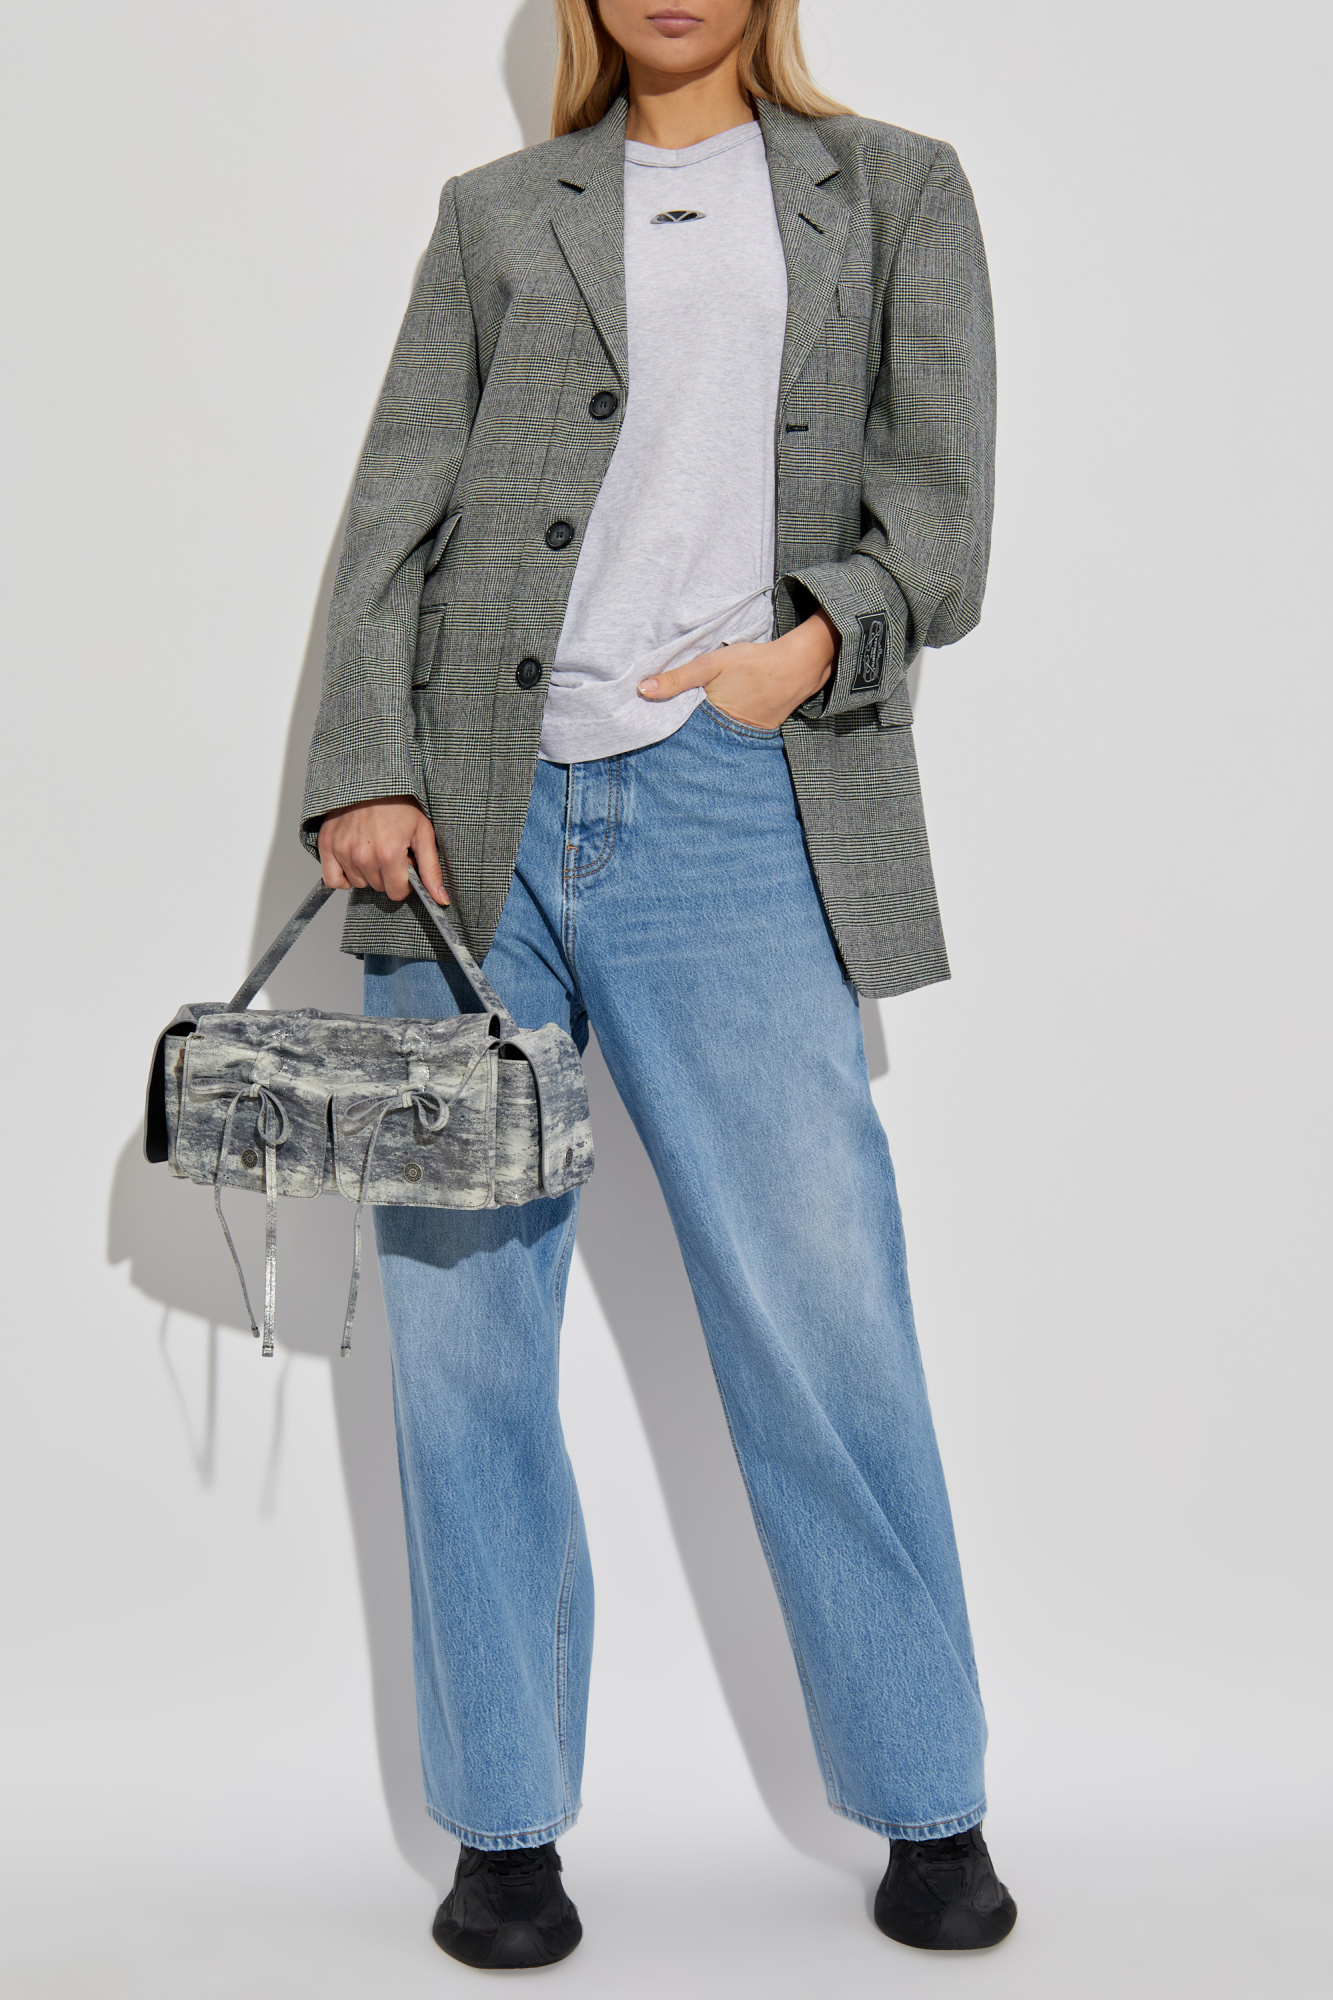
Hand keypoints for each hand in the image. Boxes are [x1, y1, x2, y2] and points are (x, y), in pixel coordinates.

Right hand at [317, 797, 447, 904]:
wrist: (370, 780)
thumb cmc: (398, 803)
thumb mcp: (423, 833)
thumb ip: (431, 869)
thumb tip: (440, 899)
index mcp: (389, 854)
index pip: (397, 892)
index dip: (404, 881)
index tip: (404, 864)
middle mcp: (363, 856)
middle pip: (378, 887)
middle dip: (387, 874)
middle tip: (389, 850)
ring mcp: (342, 851)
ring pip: (358, 883)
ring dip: (367, 872)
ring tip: (372, 847)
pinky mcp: (327, 846)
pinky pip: (333, 880)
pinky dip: (343, 876)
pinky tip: (354, 861)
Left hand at [637, 611, 837, 729]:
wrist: (798, 667)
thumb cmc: (753, 662)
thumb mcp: (710, 664)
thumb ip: (677, 678)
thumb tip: (642, 690)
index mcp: (711, 721)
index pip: (678, 731)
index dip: (664, 727)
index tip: (648, 726)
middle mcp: (727, 736)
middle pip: (696, 738)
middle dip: (681, 736)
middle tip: (661, 733)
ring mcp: (744, 737)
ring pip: (714, 738)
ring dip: (702, 734)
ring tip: (684, 731)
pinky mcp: (758, 733)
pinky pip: (732, 735)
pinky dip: (722, 730)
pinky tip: (715, 722)